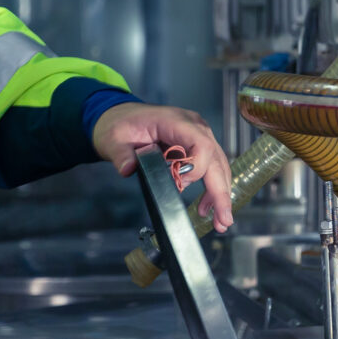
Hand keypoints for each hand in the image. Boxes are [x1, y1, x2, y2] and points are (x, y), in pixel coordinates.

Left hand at [92, 102, 234, 231]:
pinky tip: (206, 206)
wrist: (123, 118)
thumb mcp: (114, 139)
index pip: (201, 144)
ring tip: (217, 220)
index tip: (182, 184)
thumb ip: (122, 155)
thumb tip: (128, 169)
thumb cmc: (122, 124)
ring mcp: (198, 136)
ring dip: (220, 194)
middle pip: (216, 160)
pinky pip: (211, 167)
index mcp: (175, 121)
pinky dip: (211, 188)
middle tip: (223, 220)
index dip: (198, 167)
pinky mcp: (197, 147)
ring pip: (218, 166)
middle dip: (220, 192)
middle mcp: (194, 127)